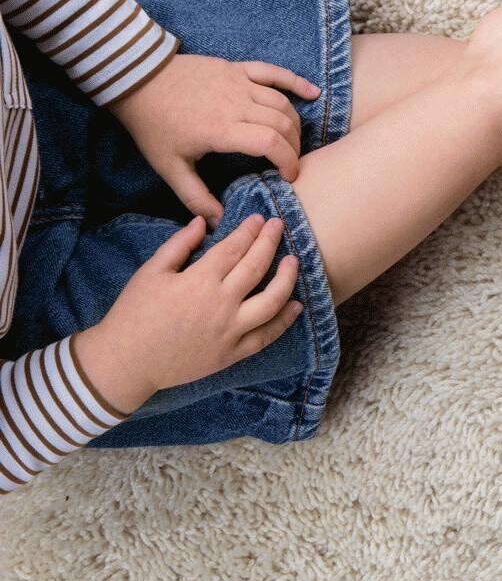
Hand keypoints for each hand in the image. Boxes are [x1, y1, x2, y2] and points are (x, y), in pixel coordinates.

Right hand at [72, 215, 303, 414]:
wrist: (126, 362)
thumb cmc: (133, 313)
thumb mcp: (150, 272)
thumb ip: (179, 245)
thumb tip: (201, 221)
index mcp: (199, 280)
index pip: (234, 248)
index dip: (249, 231)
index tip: (259, 218)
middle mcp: (221, 303)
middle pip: (257, 267)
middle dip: (270, 242)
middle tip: (279, 226)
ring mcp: (230, 330)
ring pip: (272, 301)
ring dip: (287, 279)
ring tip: (294, 261)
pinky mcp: (233, 353)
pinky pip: (266, 336)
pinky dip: (284, 320)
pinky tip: (296, 305)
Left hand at [111, 52, 320, 221]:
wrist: (136, 80)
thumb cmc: (152, 125)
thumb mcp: (169, 167)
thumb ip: (196, 196)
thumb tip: (218, 223)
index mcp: (221, 129)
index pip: (271, 143)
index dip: (288, 161)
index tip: (289, 177)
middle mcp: (237, 103)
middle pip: (283, 124)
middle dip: (293, 147)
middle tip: (288, 164)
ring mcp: (239, 82)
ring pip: (282, 103)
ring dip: (295, 124)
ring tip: (292, 142)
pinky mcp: (237, 68)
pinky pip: (274, 73)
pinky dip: (296, 82)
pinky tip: (313, 93)